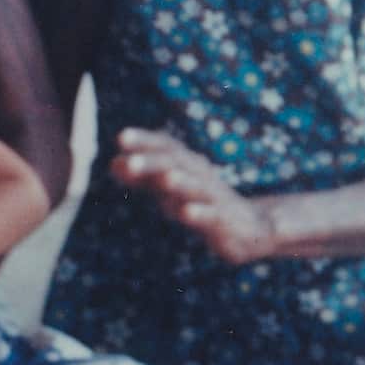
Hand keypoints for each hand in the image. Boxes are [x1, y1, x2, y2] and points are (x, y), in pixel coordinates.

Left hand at [111, 128, 274, 264]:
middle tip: (130, 160)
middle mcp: (201, 176)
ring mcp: (215, 199)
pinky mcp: (225, 222)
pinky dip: (200, 213)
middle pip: (177, 164)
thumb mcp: (170, 190)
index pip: (166, 147)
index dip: (145, 141)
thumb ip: (143, 178)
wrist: (251, 227)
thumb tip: (112, 164)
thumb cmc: (203, 203)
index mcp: (187, 166)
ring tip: (165, 179)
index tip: (121, 137)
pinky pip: (212, 217)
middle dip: (153, 162)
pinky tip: (186, 213)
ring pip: (196, 188)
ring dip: (181, 183)